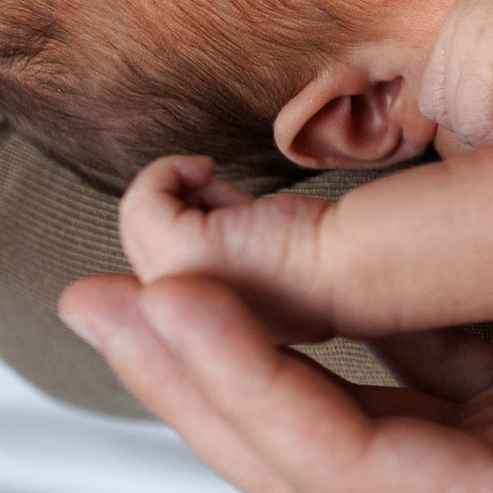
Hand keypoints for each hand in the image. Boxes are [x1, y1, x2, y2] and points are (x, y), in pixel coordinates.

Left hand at [56, 256, 492, 492]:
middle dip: (199, 386)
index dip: (252, 390)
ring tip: (160, 279)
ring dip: (252, 361)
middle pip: (314, 466)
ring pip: (355, 424)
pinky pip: (424, 383)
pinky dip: (348, 333)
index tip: (167, 299)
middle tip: (98, 290)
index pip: (359, 472)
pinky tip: (311, 274)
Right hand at [118, 154, 339, 340]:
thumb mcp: (255, 250)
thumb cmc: (318, 255)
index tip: (235, 213)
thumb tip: (194, 189)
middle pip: (147, 244)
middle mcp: (174, 320)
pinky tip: (206, 166)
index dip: (189, 229)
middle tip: (232, 197)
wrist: (352, 267)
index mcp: (192, 326)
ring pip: (141, 220)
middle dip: (185, 207)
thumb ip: (220, 236)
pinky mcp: (178, 250)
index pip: (161, 271)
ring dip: (180, 190)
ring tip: (228, 189)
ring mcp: (171, 286)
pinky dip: (166, 171)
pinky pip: (143, 200)